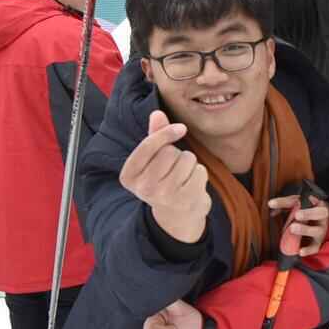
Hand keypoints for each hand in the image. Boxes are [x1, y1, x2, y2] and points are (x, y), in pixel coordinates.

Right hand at [119, 109, 210, 243]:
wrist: (177, 215)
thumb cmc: (163, 179)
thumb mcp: (153, 159)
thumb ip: (154, 136)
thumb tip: (157, 113)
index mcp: (129, 176)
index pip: (148, 145)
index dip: (166, 133)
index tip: (181, 128)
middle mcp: (144, 188)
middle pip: (170, 152)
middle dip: (177, 154)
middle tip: (173, 168)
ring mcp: (165, 197)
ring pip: (186, 159)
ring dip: (189, 163)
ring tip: (182, 176)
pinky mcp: (185, 201)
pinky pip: (199, 171)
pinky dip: (199, 173)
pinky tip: (192, 184)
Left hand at [268, 191, 328, 259]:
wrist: (322, 222)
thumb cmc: (307, 210)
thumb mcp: (297, 203)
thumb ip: (284, 203)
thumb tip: (270, 204)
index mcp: (317, 204)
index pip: (311, 201)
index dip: (305, 203)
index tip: (297, 206)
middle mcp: (322, 217)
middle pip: (319, 214)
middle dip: (308, 214)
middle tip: (297, 215)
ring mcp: (321, 231)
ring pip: (316, 231)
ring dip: (305, 230)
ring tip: (292, 228)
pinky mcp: (318, 243)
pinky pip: (314, 247)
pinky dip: (308, 250)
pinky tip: (300, 252)